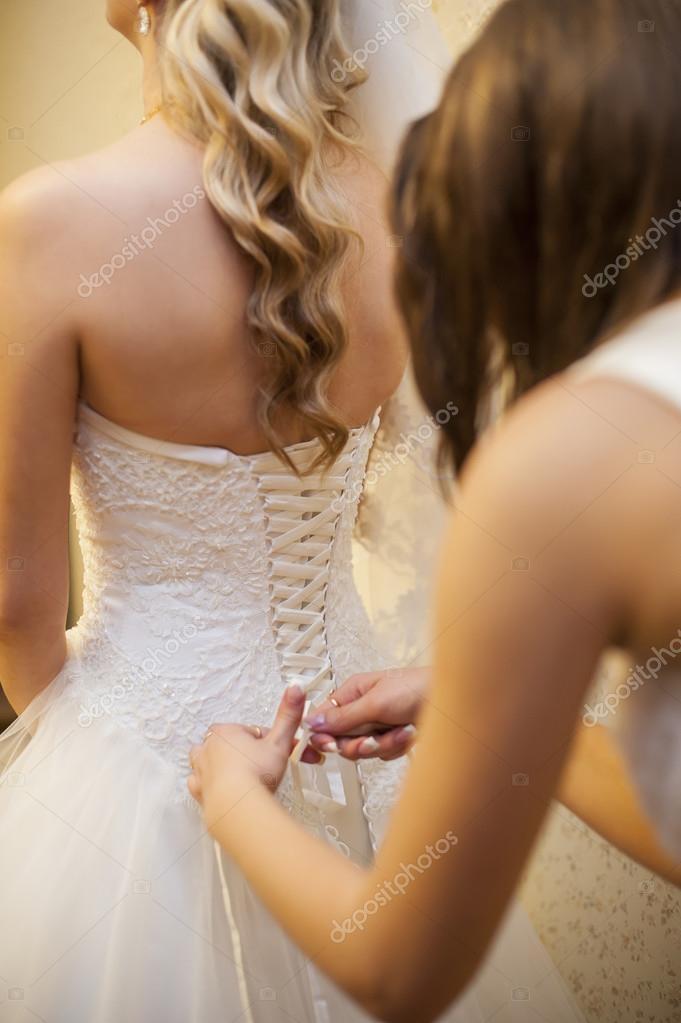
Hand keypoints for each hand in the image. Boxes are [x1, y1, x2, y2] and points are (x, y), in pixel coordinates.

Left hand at [188, 683, 305, 829]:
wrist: (238, 807)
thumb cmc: (256, 774)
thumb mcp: (279, 742)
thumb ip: (288, 715)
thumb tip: (295, 689)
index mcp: (226, 732)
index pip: (250, 731)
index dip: (267, 742)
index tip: (279, 753)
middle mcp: (209, 748)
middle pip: (229, 744)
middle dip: (245, 752)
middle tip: (263, 765)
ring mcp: (201, 770)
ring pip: (208, 760)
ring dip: (222, 764)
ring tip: (240, 773)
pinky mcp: (199, 791)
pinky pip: (200, 783)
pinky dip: (210, 785)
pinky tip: (223, 789)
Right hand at [304, 668, 428, 761]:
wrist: (452, 702)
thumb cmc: (417, 688)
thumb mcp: (375, 703)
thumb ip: (343, 717)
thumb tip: (312, 722)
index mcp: (352, 692)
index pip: (323, 718)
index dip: (322, 736)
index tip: (328, 747)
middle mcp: (362, 708)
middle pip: (342, 740)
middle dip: (359, 744)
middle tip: (371, 740)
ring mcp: (378, 723)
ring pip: (364, 749)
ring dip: (383, 744)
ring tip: (399, 731)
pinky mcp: (392, 736)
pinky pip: (383, 752)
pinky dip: (396, 746)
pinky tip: (408, 733)